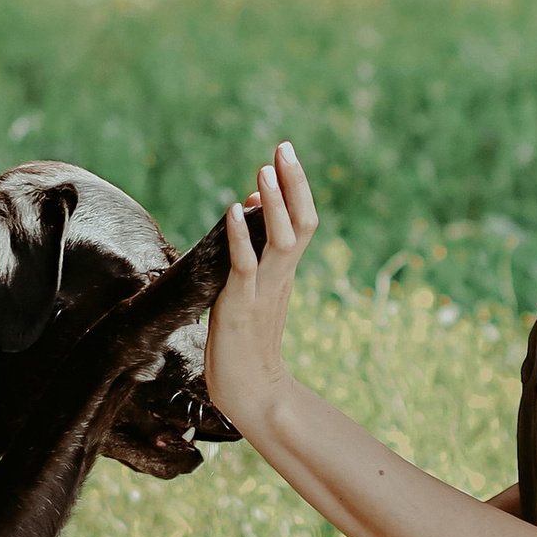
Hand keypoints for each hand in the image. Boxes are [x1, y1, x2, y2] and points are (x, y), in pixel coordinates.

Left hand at [205, 141, 319, 434]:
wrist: (253, 390)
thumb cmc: (249, 340)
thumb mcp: (255, 287)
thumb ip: (256, 248)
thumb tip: (250, 203)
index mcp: (286, 271)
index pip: (303, 221)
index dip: (298, 187)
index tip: (286, 153)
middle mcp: (281, 276)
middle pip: (300, 222)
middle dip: (294, 183)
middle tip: (284, 147)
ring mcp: (263, 290)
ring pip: (279, 239)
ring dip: (274, 204)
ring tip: (264, 169)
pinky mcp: (240, 304)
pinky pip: (244, 265)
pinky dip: (240, 235)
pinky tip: (233, 209)